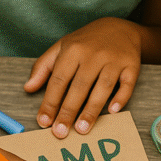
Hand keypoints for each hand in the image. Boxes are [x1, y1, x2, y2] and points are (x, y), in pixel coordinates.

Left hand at [24, 18, 141, 137]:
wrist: (119, 28)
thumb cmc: (86, 42)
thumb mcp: (62, 47)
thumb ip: (43, 67)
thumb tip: (28, 88)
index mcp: (73, 50)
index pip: (59, 80)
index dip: (50, 102)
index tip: (44, 121)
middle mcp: (94, 54)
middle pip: (79, 87)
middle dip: (68, 111)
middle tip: (61, 132)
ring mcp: (114, 60)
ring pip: (102, 88)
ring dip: (92, 110)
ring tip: (82, 129)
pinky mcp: (132, 65)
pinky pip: (127, 84)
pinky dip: (121, 98)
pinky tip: (113, 111)